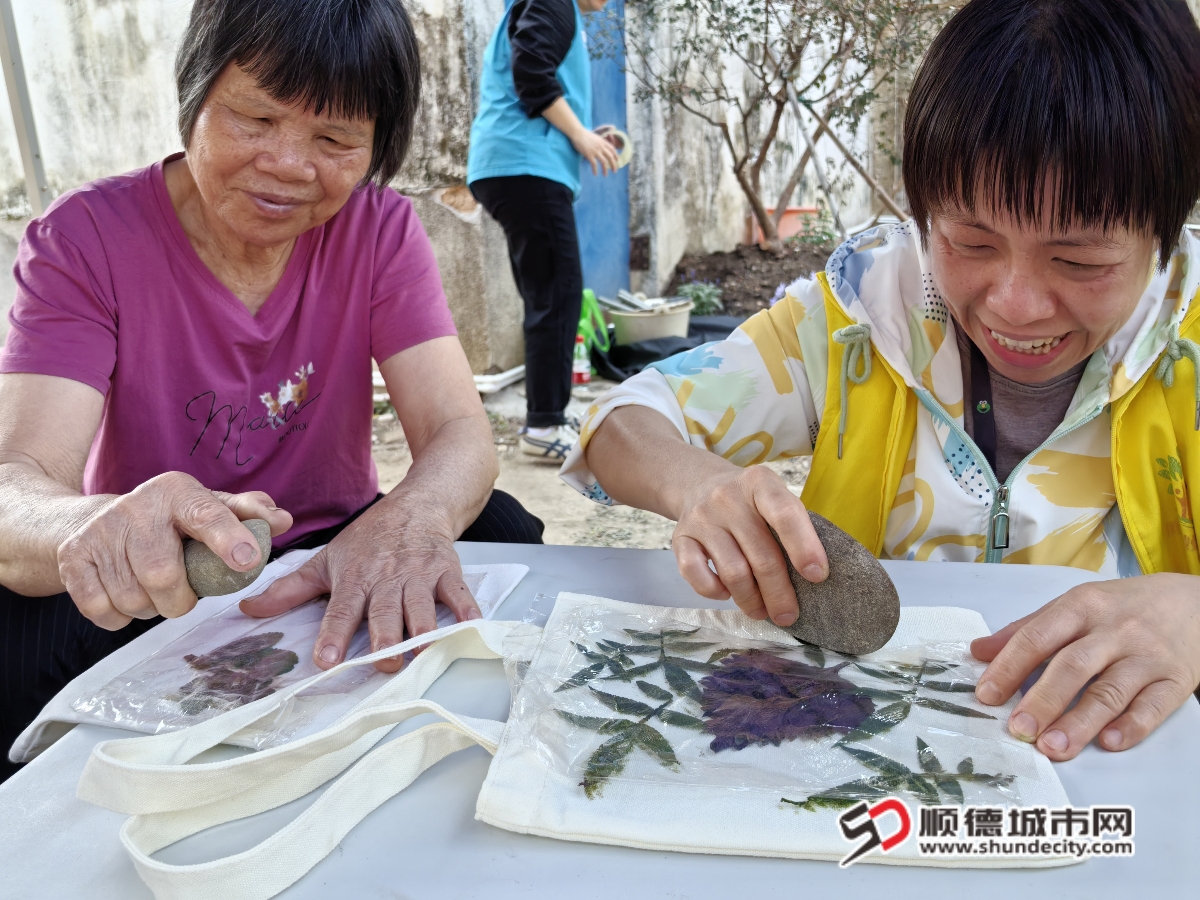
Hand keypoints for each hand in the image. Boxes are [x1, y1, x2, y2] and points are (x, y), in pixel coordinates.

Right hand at [57, 472, 291, 629]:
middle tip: (184, 594)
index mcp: (177, 491)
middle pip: (163, 576)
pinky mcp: (73, 559)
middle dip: (180, 600)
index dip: (228, 539)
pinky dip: (121, 617)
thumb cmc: (168, 521)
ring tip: (153, 590)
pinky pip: (103, 611)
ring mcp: (99, 532)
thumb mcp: (208, 508)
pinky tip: (126, 595)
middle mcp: (135, 506)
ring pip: (134, 599)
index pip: (207, 515)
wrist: (92, 520)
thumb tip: (281, 520)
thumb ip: (247, 514)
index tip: (248, 561)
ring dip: (151, 608)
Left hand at [239, 499, 481, 673]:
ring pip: (422, 606)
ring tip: (423, 654)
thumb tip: (246, 609)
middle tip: (385, 662)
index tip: (327, 660)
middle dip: (386, 638)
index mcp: (356, 578)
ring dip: (424, 630)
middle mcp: (388, 578)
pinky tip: (472, 627)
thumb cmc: (370, 539)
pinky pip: (459, 593)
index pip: (342, 609)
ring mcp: (420, 574)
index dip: (334, 635)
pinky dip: (467, 611)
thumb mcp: (328, 560)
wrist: (418, 504)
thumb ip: (290, 589)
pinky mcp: (448, 571)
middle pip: (386, 612)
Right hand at [571, 128, 619, 175]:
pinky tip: (595, 174)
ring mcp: (596, 151)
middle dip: (614, 165)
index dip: (616, 156)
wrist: (578, 133)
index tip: (617, 160)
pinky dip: (595, 170)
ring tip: (605, 175)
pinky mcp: (589, 155)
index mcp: (603, 142)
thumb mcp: (596, 138)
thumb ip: (600, 143)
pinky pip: (594, 164)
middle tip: (615, 171)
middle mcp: (601, 147)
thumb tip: (601, 148)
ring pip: (604, 162)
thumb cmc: (585, 135)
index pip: (612, 149)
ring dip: (605, 170)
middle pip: (610, 157)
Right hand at [672, 465, 827, 625]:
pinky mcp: (680, 537)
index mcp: (759, 483)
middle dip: (779, 593)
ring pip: (732, 572)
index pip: (785, 514)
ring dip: (751, 600)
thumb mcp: (772, 497)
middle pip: (761, 555)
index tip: (817, 576)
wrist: (699, 484)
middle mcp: (728, 498)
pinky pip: (696, 574)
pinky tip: (726, 593)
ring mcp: (701, 518)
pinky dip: (714, 591)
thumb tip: (811, 578)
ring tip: (761, 611)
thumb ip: (790, 527)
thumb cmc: (749, 501)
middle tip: (788, 615)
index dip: (804, 548)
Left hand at [970, 573, 1199, 759]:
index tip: (986, 695)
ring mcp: (1146, 656)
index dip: (1009, 667)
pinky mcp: (1176, 680)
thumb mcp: (1073, 606)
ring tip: (1053, 747)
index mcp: (1081, 607)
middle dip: (1044, 699)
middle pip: (1073, 666)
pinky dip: (1131, 726)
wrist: (1192, 602)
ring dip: (1080, 721)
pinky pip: (1154, 706)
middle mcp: (1114, 630)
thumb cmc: (1121, 608)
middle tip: (1019, 729)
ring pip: (1111, 691)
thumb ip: (1026, 630)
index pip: (1038, 637)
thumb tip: (978, 652)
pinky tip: (1108, 743)